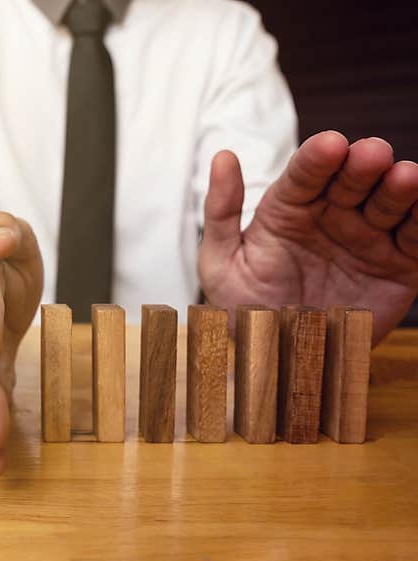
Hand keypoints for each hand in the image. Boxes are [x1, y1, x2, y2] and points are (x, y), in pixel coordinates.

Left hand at [200, 131, 417, 343]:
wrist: (273, 356)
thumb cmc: (243, 306)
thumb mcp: (220, 262)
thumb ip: (221, 211)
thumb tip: (223, 156)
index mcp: (289, 208)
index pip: (305, 174)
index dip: (317, 159)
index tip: (328, 145)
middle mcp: (332, 216)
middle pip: (352, 180)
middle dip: (363, 164)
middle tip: (371, 154)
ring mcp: (367, 238)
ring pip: (388, 203)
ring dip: (399, 187)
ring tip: (405, 176)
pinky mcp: (398, 266)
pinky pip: (416, 239)